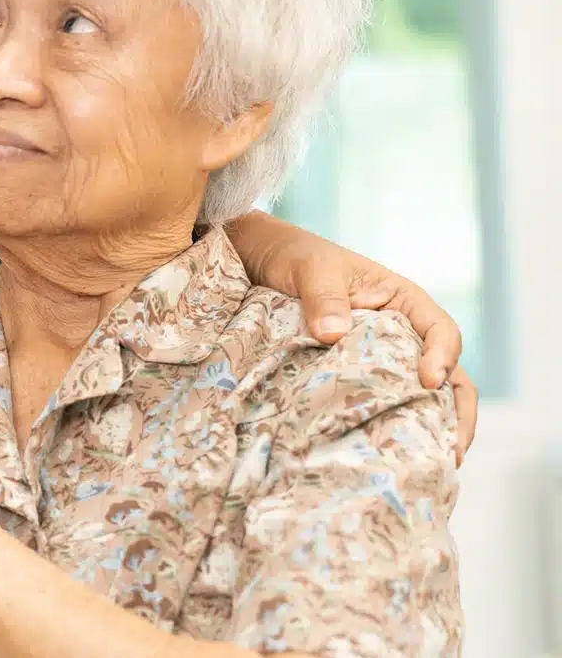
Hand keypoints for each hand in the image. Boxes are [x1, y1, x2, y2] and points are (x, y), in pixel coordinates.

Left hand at [229, 211, 476, 463]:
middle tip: (452, 450)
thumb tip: (333, 335)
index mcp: (403, 301)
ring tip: (432, 464)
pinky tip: (389, 452)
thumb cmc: (295, 257)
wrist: (262, 263)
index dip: (443, 357)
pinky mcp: (358, 377)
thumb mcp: (310, 270)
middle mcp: (402, 332)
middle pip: (447, 373)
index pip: (441, 331)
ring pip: (422, 395)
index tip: (427, 382)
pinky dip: (395, 425)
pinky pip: (385, 402)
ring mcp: (383, 357)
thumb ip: (322, 298)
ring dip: (432, 426)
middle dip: (457, 411)